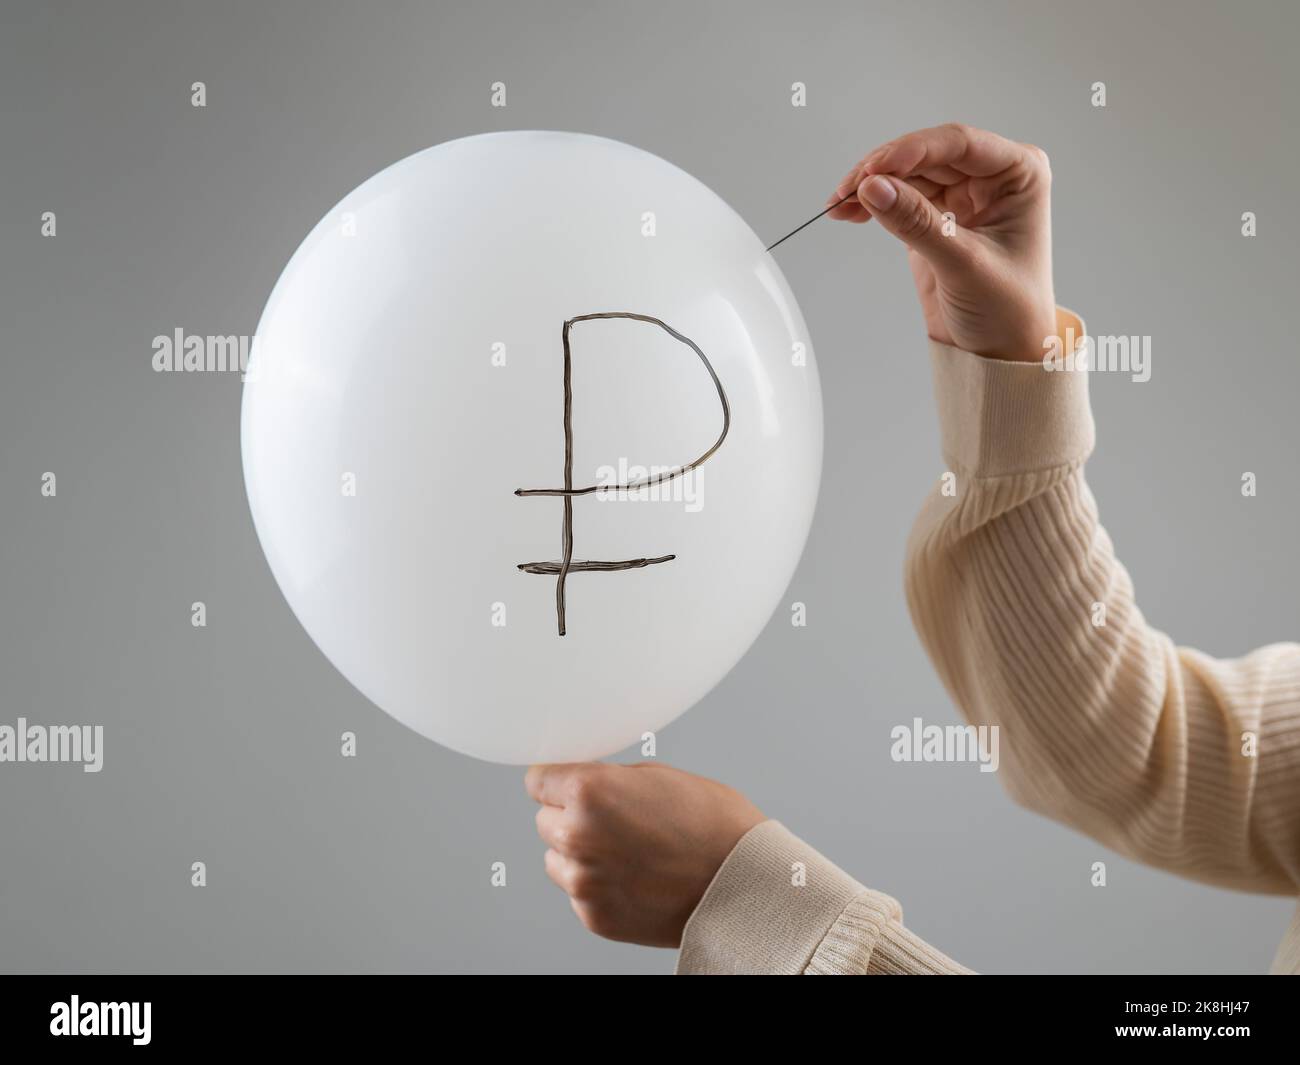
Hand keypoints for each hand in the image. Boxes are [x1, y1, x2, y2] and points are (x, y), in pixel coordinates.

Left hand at [525, 761, 765, 946]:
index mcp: (588, 792)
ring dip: (580, 853)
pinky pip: (578, 892)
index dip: (558, 781)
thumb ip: (606, 780)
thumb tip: (577, 786)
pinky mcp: (594, 916)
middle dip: (571, 816)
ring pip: (557, 858)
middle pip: (545, 819)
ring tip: (628, 851)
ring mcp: (583, 881)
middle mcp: (577, 836)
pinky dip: (599, 884)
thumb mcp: (655, 776)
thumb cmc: (711, 821)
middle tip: (615, 820)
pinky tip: (636, 877)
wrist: (743, 881)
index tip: (571, 786)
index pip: (538, 780)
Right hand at [828, 122, 1056, 361]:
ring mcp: (962, 196)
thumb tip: (873, 188)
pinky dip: (872, 203)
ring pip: (907, 174)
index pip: (959, 145)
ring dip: (871, 186)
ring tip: (839, 204)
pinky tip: (848, 211)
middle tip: (848, 190)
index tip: (873, 169)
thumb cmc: (1008, 310)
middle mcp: (991, 178)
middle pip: (926, 156)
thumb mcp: (963, 264)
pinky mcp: (936, 217)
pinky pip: (899, 198)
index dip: (912, 151)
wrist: (999, 354)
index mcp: (1019, 174)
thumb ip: (917, 223)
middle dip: (883, 170)